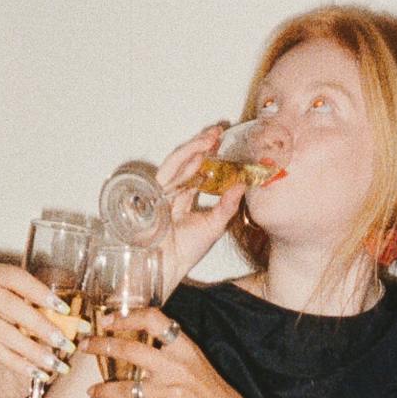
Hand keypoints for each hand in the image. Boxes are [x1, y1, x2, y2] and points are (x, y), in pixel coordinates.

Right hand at [0, 260, 72, 380]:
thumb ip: (26, 302)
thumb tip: (69, 321)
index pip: (18, 278)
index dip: (42, 294)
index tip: (64, 310)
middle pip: (13, 307)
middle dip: (42, 327)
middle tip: (65, 342)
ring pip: (5, 333)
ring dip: (34, 351)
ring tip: (55, 363)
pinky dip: (19, 363)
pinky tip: (36, 372)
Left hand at [93, 309, 248, 397]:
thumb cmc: (215, 395)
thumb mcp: (197, 364)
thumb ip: (170, 356)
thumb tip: (136, 353)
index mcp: (185, 347)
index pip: (154, 319)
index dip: (128, 316)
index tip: (108, 319)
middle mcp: (176, 364)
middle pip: (129, 349)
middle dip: (102, 345)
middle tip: (86, 345)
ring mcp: (168, 389)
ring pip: (126, 388)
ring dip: (105, 389)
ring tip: (94, 391)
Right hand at [154, 124, 246, 291]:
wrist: (166, 266)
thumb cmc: (186, 252)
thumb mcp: (214, 226)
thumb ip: (227, 206)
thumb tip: (242, 185)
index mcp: (187, 199)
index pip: (199, 172)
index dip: (211, 157)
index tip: (225, 143)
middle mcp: (174, 192)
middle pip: (188, 162)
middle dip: (202, 145)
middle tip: (218, 131)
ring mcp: (163, 192)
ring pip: (178, 162)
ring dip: (194, 147)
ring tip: (210, 137)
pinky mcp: (154, 193)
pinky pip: (169, 172)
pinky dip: (182, 161)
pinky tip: (197, 152)